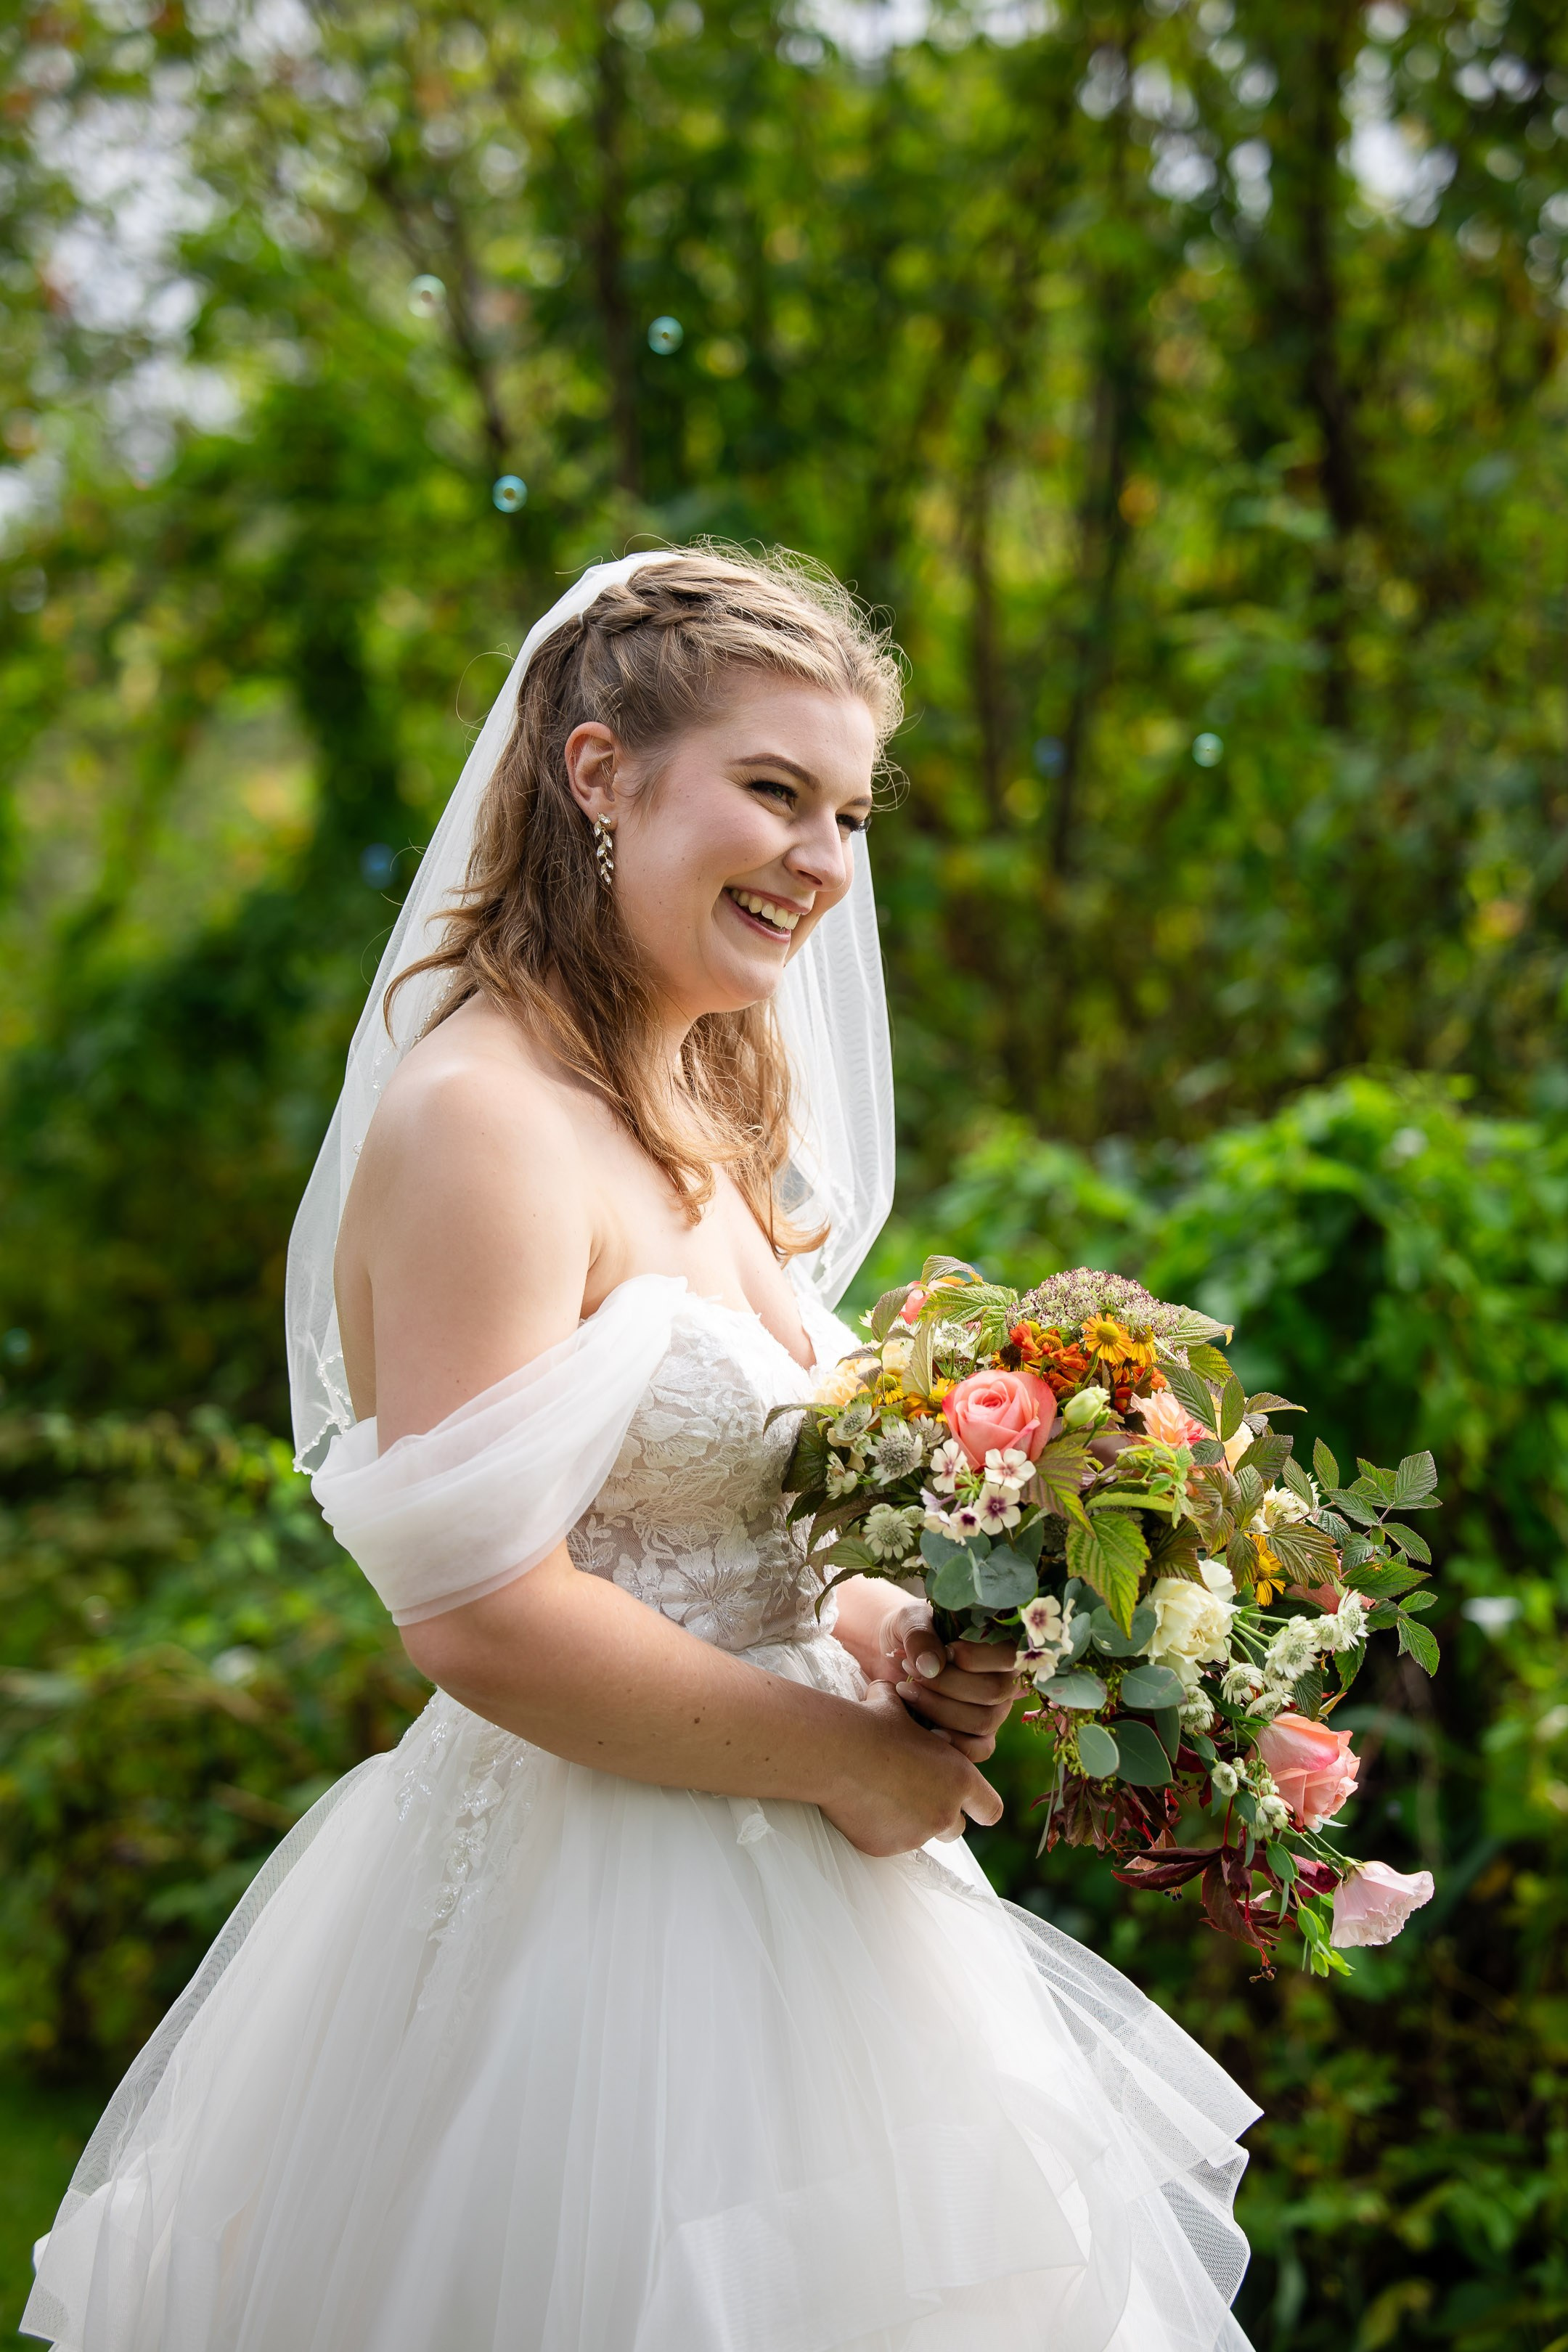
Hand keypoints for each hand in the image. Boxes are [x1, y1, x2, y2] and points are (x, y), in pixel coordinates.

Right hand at [819, 1682, 1004, 1857]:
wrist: (835, 1750)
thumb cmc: (870, 1723)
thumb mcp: (897, 1706)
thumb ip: (910, 1707)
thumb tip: (897, 1687)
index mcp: (959, 1779)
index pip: (991, 1809)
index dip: (980, 1806)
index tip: (968, 1802)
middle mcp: (944, 1812)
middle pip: (956, 1829)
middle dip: (940, 1815)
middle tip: (915, 1795)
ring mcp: (915, 1835)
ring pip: (921, 1836)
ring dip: (910, 1823)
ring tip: (883, 1795)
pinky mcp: (885, 1847)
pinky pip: (889, 1842)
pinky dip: (880, 1829)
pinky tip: (861, 1803)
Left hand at [854, 1588, 1022, 1762]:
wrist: (893, 1655)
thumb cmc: (910, 1632)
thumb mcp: (910, 1619)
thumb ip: (921, 1634)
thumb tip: (933, 1666)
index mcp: (1000, 1644)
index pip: (1009, 1656)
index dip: (975, 1657)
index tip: (943, 1651)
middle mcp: (1005, 1679)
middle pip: (994, 1691)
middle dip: (946, 1684)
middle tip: (910, 1670)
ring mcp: (995, 1709)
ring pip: (984, 1720)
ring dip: (940, 1708)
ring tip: (906, 1690)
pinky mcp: (978, 1734)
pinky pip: (980, 1749)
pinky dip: (955, 1743)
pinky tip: (929, 1731)